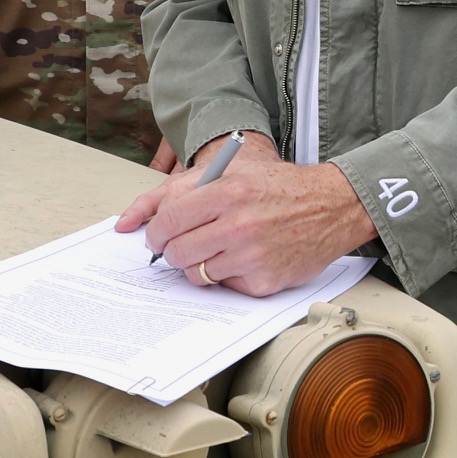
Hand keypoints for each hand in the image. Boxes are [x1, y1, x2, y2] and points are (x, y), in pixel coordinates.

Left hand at [126, 133, 377, 296]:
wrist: (331, 205)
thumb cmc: (276, 186)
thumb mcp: (229, 170)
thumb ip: (174, 190)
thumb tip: (125, 222)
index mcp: (227, 192)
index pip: (168, 222)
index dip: (156, 234)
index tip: (159, 237)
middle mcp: (239, 225)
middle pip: (178, 254)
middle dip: (175, 252)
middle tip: (186, 245)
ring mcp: (253, 256)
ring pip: (198, 275)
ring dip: (201, 264)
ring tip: (221, 248)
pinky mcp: (265, 281)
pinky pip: (226, 287)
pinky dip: (230, 276)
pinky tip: (246, 258)